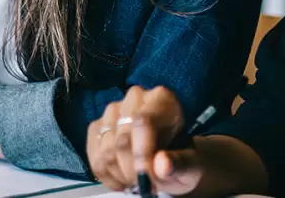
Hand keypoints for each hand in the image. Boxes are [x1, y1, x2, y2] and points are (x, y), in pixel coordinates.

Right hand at [88, 86, 203, 194]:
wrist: (167, 161)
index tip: (147, 177)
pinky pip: (94, 156)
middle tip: (146, 185)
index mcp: (162, 100)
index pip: (143, 122)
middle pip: (122, 139)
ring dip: (120, 175)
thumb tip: (162, 165)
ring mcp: (112, 112)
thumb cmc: (180, 160)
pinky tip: (121, 180)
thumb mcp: (190, 166)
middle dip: (132, 170)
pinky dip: (106, 175)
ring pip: (106, 150)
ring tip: (136, 181)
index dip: (141, 153)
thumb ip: (180, 164)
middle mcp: (134, 99)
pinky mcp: (97, 127)